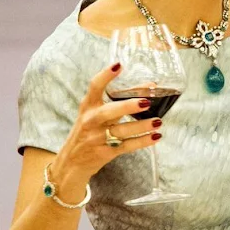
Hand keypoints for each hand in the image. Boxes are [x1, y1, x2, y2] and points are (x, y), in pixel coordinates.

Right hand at [52, 63, 161, 182]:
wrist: (71, 164)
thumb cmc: (87, 134)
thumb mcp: (93, 116)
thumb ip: (114, 103)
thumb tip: (149, 87)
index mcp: (88, 107)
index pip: (94, 87)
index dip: (105, 76)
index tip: (118, 65)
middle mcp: (90, 121)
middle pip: (108, 112)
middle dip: (128, 107)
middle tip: (146, 102)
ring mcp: (96, 138)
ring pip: (121, 131)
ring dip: (141, 126)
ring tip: (158, 122)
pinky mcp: (104, 153)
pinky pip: (126, 146)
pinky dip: (142, 142)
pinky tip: (155, 137)